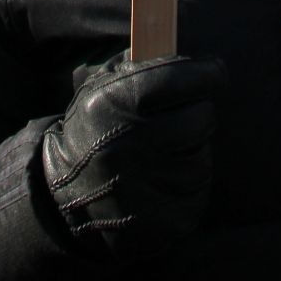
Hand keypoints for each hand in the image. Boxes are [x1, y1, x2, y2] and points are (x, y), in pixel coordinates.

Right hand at [42, 53, 224, 263]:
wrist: (64, 194)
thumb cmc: (98, 127)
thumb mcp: (105, 85)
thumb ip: (144, 64)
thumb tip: (194, 54)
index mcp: (112, 102)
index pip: (179, 77)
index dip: (208, 72)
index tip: (216, 71)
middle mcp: (124, 145)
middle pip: (199, 119)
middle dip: (199, 113)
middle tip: (189, 114)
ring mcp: (138, 190)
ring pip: (201, 160)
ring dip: (193, 153)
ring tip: (169, 152)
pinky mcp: (154, 225)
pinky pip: (197, 195)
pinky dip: (190, 186)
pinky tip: (167, 180)